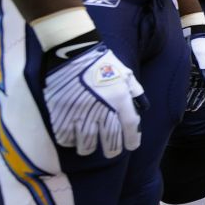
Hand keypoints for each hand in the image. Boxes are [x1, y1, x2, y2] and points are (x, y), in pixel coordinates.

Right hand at [41, 39, 145, 157]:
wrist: (71, 52)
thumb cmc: (101, 62)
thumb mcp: (125, 73)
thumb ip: (135, 92)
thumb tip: (143, 108)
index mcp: (120, 99)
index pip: (130, 127)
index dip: (132, 140)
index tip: (132, 146)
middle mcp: (102, 109)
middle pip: (110, 140)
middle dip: (112, 150)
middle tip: (111, 152)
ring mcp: (80, 113)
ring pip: (87, 143)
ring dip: (89, 148)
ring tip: (89, 148)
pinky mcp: (61, 114)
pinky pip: (65, 137)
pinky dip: (69, 141)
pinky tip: (72, 140)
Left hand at [184, 24, 204, 111]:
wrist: (191, 31)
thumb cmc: (199, 43)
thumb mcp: (203, 54)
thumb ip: (204, 67)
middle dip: (200, 98)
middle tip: (195, 108)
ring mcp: (199, 69)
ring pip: (198, 85)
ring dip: (194, 95)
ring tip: (188, 105)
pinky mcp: (191, 67)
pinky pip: (190, 81)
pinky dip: (188, 88)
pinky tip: (182, 94)